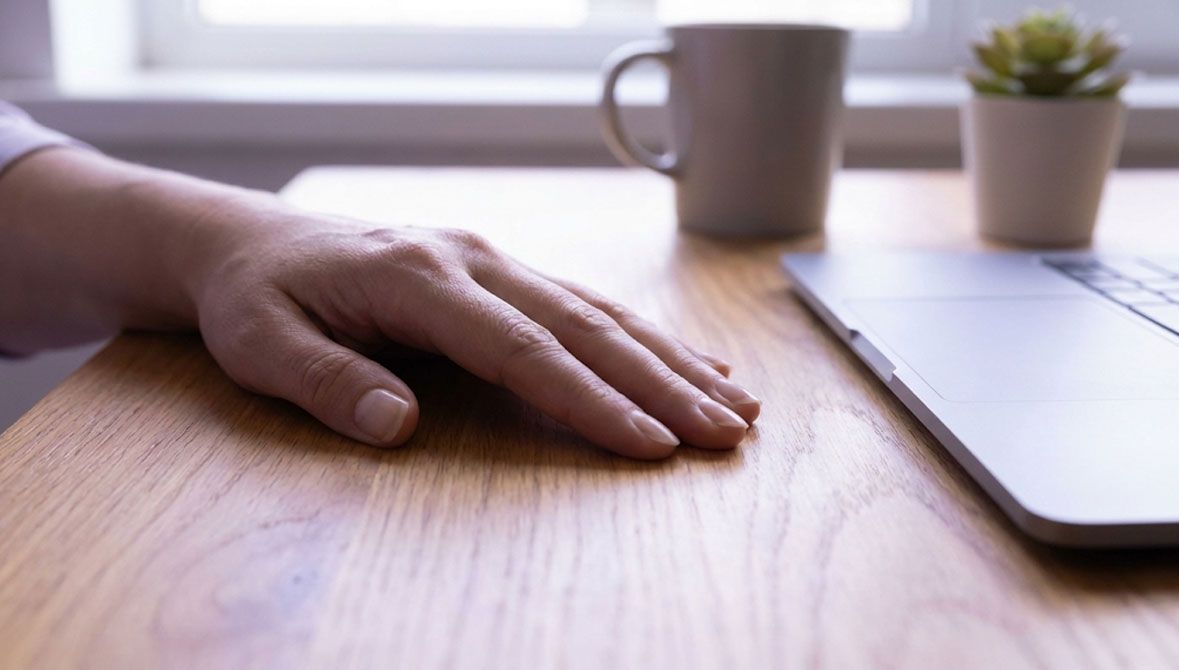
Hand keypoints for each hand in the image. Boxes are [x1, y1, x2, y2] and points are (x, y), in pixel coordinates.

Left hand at [190, 211, 760, 458]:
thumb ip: (327, 381)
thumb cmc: (258, 299)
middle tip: (727, 432)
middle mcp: (473, 261)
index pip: (523, 349)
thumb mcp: (262, 342)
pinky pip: (586, 303)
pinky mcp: (503, 272)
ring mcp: (493, 260)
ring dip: (671, 359)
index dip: (591, 400)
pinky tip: (692, 361)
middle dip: (662, 384)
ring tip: (735, 404)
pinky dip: (644, 336)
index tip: (651, 445)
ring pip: (601, 311)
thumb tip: (400, 427)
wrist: (253, 244)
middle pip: (584, 327)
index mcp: (420, 279)